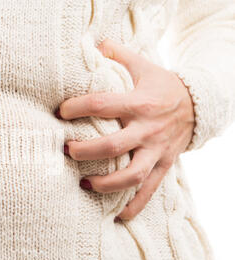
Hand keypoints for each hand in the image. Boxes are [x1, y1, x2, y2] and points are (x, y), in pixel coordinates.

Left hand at [59, 39, 194, 219]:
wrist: (200, 105)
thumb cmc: (165, 86)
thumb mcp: (145, 67)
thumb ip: (120, 56)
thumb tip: (97, 43)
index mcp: (140, 103)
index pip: (102, 105)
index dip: (77, 108)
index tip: (59, 113)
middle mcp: (148, 129)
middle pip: (113, 146)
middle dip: (85, 151)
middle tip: (66, 151)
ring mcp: (157, 150)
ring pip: (131, 175)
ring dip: (105, 184)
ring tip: (83, 183)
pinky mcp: (164, 165)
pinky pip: (149, 191)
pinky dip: (134, 206)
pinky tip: (117, 216)